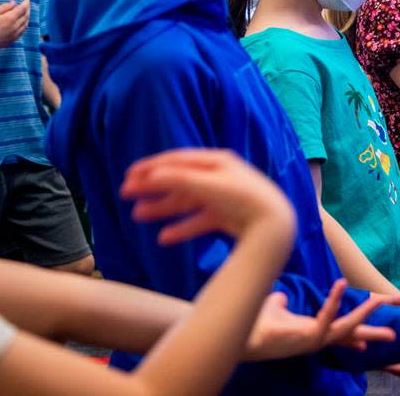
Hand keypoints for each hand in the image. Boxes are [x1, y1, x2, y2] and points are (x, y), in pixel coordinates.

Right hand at [0, 0, 29, 55]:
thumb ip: (4, 7)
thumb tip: (14, 3)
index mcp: (10, 19)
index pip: (22, 9)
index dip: (26, 3)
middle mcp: (15, 27)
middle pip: (25, 16)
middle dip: (27, 9)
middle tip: (27, 5)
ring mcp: (15, 35)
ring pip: (25, 24)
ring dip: (27, 17)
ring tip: (25, 12)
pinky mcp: (12, 40)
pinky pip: (22, 31)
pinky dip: (24, 25)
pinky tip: (22, 22)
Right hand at [120, 148, 293, 241]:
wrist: (273, 225)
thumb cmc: (241, 199)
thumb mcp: (207, 185)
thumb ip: (177, 179)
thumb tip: (148, 175)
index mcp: (216, 162)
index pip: (177, 161)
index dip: (151, 168)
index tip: (128, 176)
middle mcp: (220, 177)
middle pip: (179, 181)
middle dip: (153, 188)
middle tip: (126, 195)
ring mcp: (224, 198)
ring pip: (186, 202)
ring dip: (163, 208)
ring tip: (139, 215)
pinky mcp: (228, 218)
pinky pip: (198, 222)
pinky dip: (181, 228)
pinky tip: (164, 238)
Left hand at [241, 280, 399, 360]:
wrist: (240, 335)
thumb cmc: (255, 324)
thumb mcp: (274, 309)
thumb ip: (281, 304)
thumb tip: (281, 297)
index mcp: (314, 331)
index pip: (346, 328)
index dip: (366, 326)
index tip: (386, 326)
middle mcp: (318, 338)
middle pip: (356, 331)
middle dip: (379, 323)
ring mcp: (313, 340)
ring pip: (348, 328)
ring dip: (364, 312)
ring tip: (380, 299)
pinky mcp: (305, 338)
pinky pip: (325, 319)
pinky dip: (333, 302)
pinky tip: (341, 284)